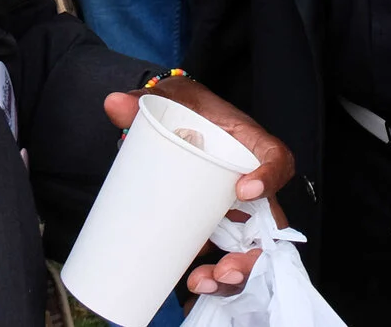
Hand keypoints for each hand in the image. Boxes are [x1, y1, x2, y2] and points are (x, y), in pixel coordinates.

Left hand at [101, 78, 297, 296]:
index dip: (270, 177)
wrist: (177, 120)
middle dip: (252, 255)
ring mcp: (236, 210)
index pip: (277, 158)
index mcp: (248, 145)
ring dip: (234, 276)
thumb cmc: (185, 109)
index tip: (244, 190)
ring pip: (251, 250)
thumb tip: (114, 103)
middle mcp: (250, 182)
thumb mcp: (171, 98)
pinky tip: (191, 291)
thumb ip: (144, 100)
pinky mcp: (216, 227)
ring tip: (200, 282)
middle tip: (222, 269)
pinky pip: (225, 257)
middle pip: (270, 222)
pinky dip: (214, 281)